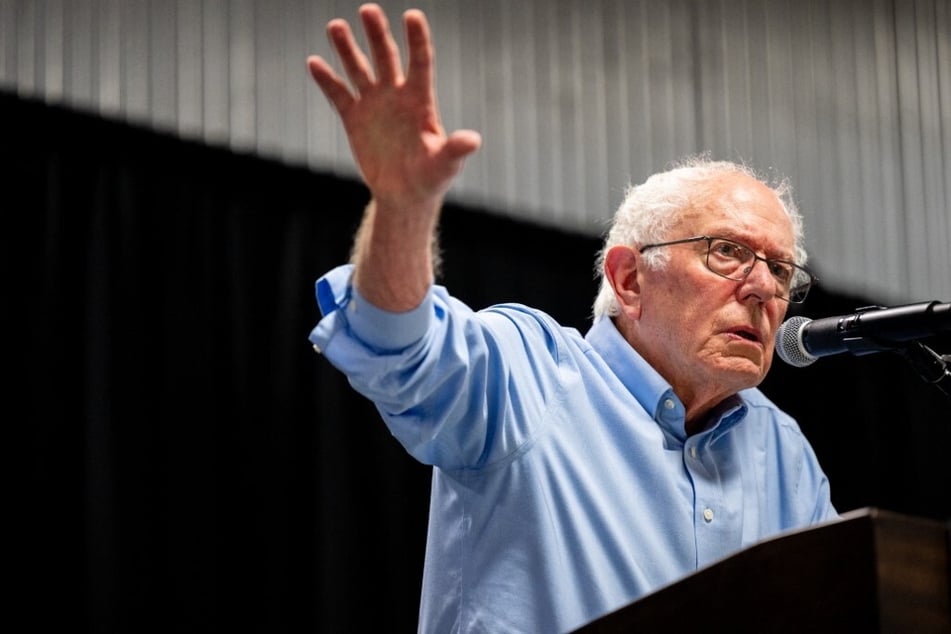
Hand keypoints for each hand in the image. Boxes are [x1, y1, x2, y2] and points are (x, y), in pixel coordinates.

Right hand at [307, 4, 480, 212]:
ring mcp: (374, 104)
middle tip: (368, 10)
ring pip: (359, 69)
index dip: (417, 40)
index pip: (420, 63)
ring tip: (336, 25)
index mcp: (421, 101)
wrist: (405, 195)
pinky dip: (326, 80)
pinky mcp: (355, 118)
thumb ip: (455, 150)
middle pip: (386, 57)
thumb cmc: (431, 179)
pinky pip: (338, 94)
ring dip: (347, 48)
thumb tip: (473, 140)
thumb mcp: (444, 166)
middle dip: (377, 34)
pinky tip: (314, 62)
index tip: (412, 15)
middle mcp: (396, 95)